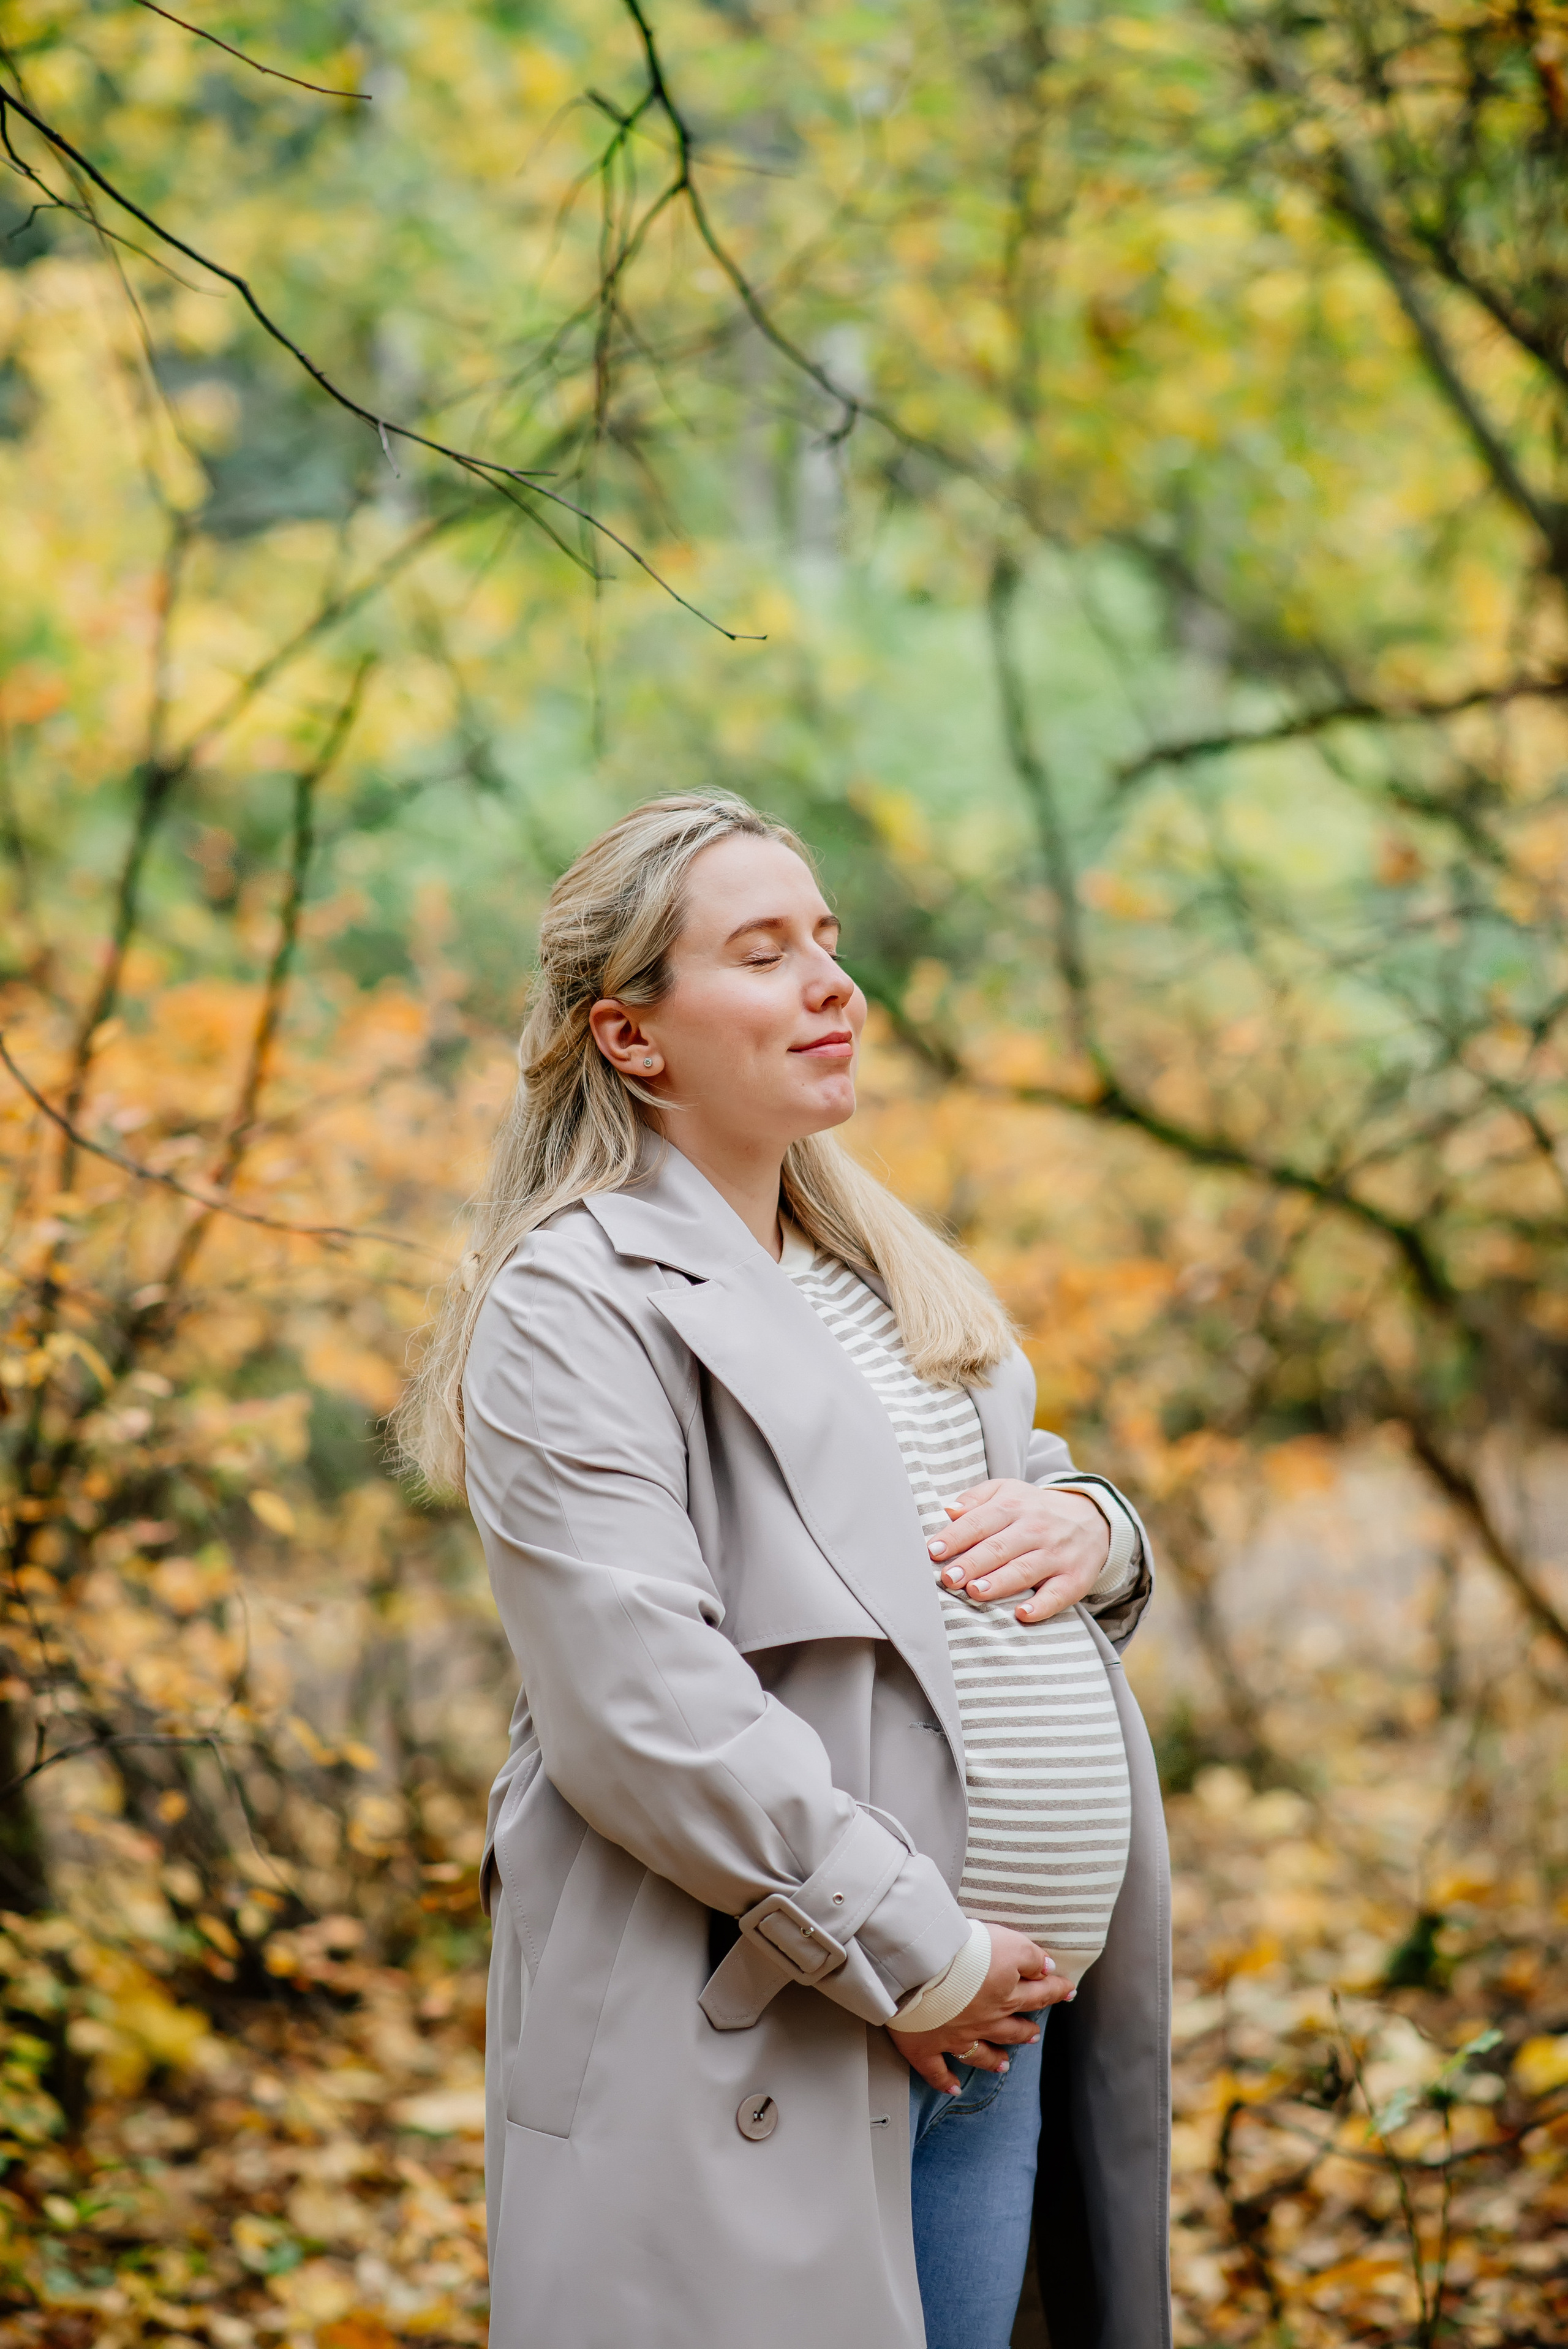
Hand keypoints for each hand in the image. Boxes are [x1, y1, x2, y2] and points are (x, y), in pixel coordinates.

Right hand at [889, 1924, 1071, 2092]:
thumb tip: (1048, 1969)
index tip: (1068, 1991)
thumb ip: (1030, 1956)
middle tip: (1034, 2034)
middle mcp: (984, 2021)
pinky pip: (937, 2071)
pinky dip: (945, 2081)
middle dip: (1025, 2031)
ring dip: (994, 2060)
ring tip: (1004, 2066)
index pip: (1038, 1993)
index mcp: (1004, 1994)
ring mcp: (955, 2038)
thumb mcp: (1006, 1942)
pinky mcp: (925, 2047)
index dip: (1055, 1990)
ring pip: (981, 2054)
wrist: (919, 1971)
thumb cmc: (963, 1951)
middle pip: (1011, 2029)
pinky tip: (954, 2088)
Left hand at [928, 1477, 1108, 1622]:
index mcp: (1013, 1506)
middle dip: (972, 1563)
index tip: (933, 1552)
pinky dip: (1042, 1606)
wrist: (1092, 1518)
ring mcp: (1056, 1554)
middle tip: (948, 1579)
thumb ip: (976, 1498)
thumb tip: (948, 1510)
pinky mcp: (1074, 1578)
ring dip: (1000, 1582)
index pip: (979, 1521)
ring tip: (975, 1592)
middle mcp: (1035, 1528)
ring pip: (1025, 1569)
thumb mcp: (1007, 1491)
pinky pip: (1058, 1594)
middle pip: (999, 1547)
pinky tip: (1022, 1614)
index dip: (955, 1537)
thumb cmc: (1034, 1509)